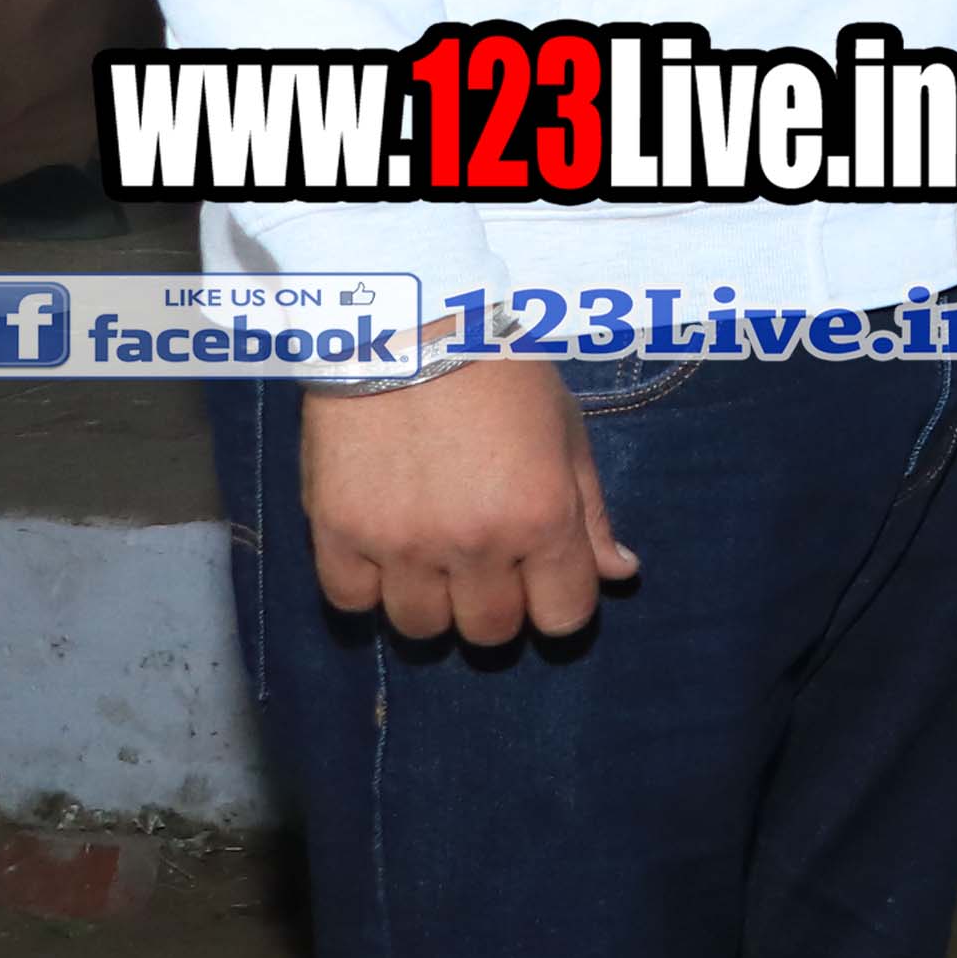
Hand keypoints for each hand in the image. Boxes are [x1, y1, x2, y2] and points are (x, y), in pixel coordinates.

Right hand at [302, 354, 632, 646]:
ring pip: (420, 627)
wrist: (406, 325)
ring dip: (432, 604)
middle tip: (486, 571)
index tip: (543, 583)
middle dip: (496, 608)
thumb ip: (591, 514)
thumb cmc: (500, 374)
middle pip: (489, 631)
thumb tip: (618, 574)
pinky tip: (382, 555)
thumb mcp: (566, 434)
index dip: (557, 605)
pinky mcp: (337, 532)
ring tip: (431, 562)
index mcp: (542, 519)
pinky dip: (367, 589)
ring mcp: (401, 543)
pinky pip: (351, 601)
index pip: (562, 618)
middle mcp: (475, 543)